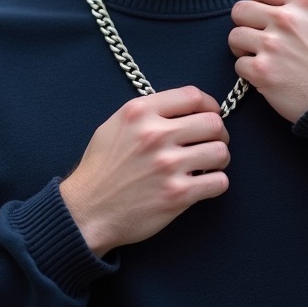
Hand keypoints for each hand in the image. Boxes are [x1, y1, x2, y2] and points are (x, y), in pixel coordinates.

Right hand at [59, 86, 229, 256]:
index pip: (193, 96)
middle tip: (212, 142)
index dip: (209, 105)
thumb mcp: (115, 125)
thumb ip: (147, 113)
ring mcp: (168, 165)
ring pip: (221, 151)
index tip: (210, 114)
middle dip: (219, 133)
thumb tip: (182, 109)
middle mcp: (155, 135)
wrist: (86, 210)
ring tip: (210, 164)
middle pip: (213, 122)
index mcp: (140, 112)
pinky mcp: (177, 195)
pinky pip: (219, 182)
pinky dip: (216, 183)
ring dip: (220, 158)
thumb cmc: (100, 168)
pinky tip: (204, 184)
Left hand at [229, 0, 307, 122]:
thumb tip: (271, 2)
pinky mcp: (262, 71)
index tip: (264, 14)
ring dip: (243, 48)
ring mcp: (273, 45)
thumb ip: (299, 7)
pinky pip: (239, 64)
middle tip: (257, 38)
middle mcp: (287, 18)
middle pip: (240, 9)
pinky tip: (265, 76)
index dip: (258, 0)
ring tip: (260, 57)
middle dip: (245, 24)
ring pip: (235, 36)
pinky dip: (249, 72)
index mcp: (304, 1)